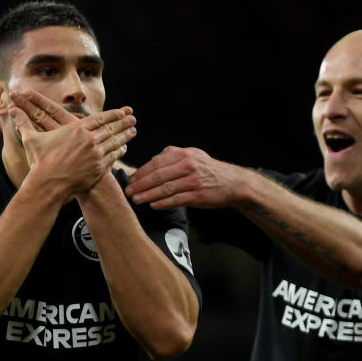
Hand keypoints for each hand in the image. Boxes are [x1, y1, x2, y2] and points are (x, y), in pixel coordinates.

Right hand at [7, 96, 136, 194]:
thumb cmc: (40, 162)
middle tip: (133, 118)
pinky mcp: (98, 169)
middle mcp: (89, 140)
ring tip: (133, 130)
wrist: (48, 184)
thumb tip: (10, 109)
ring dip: (125, 135)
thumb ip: (24, 123)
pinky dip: (119, 151)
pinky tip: (124, 148)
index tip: (122, 110)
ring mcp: (95, 155)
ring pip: (115, 142)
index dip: (113, 114)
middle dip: (123, 122)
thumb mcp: (32, 140)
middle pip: (111, 128)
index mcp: (77, 129)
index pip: (100, 119)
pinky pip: (112, 157)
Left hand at [124, 146, 247, 209]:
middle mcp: (188, 166)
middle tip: (128, 191)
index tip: (130, 179)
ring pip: (165, 189)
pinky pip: (176, 200)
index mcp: (184, 154)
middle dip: (140, 184)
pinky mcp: (198, 195)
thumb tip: (154, 159)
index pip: (156, 163)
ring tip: (136, 200)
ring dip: (148, 195)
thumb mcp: (193, 155)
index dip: (141, 172)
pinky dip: (163, 203)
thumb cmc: (209, 170)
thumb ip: (173, 155)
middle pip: (158, 176)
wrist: (233, 183)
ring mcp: (193, 181)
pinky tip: (153, 206)